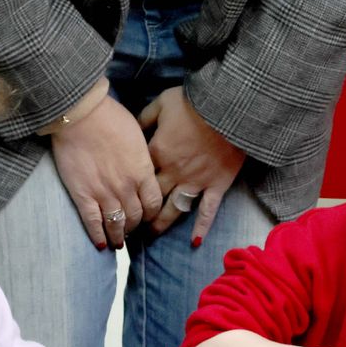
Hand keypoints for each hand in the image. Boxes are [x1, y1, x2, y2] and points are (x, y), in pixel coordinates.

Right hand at [51, 95, 162, 249]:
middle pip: (137, 217)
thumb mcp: (139, 137)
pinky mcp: (83, 194)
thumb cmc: (111, 118)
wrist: (81, 115)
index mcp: (144, 172)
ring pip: (117, 224)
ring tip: (118, 243)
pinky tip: (100, 245)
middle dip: (136, 227)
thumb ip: (143, 158)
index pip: (154, 204)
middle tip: (133, 231)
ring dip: (119, 236)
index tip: (149, 218)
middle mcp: (127, 187)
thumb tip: (145, 166)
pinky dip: (98, 236)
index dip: (153, 215)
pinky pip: (93, 223)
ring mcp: (105, 193)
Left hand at [140, 87, 245, 245]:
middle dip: (138, 211)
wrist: (228, 111)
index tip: (117, 194)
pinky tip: (195, 242)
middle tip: (128, 222)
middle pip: (151, 197)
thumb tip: (134, 129)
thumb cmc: (194, 104)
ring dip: (162, 223)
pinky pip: (207, 210)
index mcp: (156, 152)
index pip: (137, 173)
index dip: (126, 184)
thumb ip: (145, 118)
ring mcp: (195, 181)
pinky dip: (201, 227)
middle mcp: (173, 172)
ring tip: (151, 235)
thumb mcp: (162, 104)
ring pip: (174, 208)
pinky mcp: (216, 185)